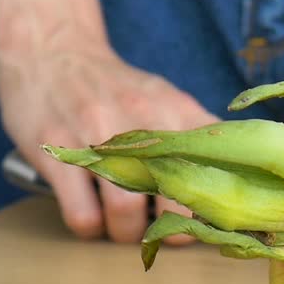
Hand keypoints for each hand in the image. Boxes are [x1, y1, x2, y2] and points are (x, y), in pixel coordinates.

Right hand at [0, 31, 217, 242]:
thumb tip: (233, 182)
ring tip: (122, 227)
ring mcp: (98, 136)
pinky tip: (91, 217)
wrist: (50, 49)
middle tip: (160, 232)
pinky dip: (90, 228)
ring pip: (126, 215)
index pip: (220, 167)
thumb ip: (197, 135)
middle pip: (175, 200)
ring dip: (126, 233)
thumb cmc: (112, 87)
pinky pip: (83, 215)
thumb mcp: (163, 98)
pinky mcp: (59, 151)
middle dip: (170, 232)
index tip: (209, 221)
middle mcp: (143, 121)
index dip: (218, 207)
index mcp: (178, 111)